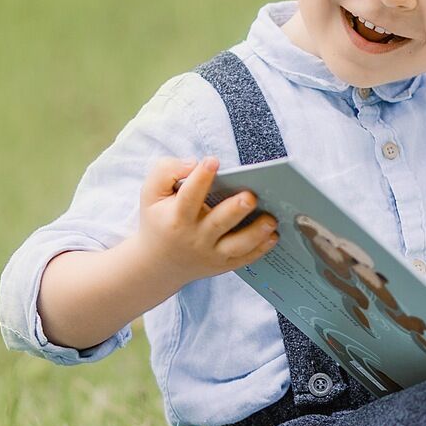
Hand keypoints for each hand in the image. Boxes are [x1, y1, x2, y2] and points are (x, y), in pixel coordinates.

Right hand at [138, 156, 278, 283]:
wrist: (158, 263)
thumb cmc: (159, 220)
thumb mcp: (151, 194)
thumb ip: (166, 172)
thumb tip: (195, 164)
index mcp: (177, 217)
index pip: (189, 196)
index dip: (200, 178)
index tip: (212, 161)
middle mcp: (195, 237)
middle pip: (218, 223)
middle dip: (235, 209)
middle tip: (251, 196)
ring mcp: (211, 253)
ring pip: (236, 245)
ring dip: (256, 233)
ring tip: (271, 219)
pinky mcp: (224, 264)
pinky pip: (245, 259)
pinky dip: (261, 250)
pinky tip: (274, 236)